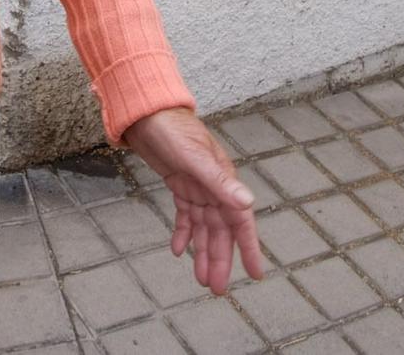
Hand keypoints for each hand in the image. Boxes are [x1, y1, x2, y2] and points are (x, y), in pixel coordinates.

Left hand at [123, 109, 264, 295]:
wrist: (148, 114)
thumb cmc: (173, 131)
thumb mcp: (195, 158)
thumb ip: (220, 182)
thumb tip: (247, 203)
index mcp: (224, 182)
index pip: (240, 222)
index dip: (248, 248)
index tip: (256, 274)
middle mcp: (214, 187)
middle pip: (220, 231)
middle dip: (220, 259)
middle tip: (217, 289)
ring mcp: (197, 187)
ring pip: (203, 227)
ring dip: (202, 252)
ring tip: (200, 279)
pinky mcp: (180, 185)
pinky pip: (185, 215)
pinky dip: (183, 233)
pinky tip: (178, 250)